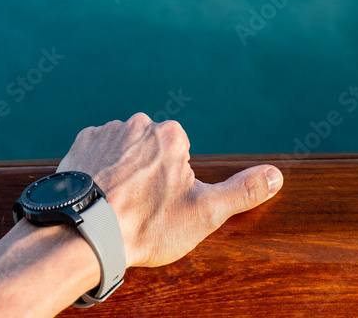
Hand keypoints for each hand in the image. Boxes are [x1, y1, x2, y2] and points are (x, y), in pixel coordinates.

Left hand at [58, 112, 282, 267]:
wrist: (86, 234)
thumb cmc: (147, 226)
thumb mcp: (204, 213)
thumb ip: (242, 191)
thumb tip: (277, 175)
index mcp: (170, 134)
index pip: (180, 153)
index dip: (174, 182)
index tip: (162, 203)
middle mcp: (139, 123)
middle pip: (151, 148)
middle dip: (148, 173)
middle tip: (139, 207)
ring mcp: (107, 131)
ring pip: (123, 150)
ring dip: (122, 170)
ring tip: (116, 204)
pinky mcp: (81, 143)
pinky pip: (96, 152)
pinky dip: (97, 169)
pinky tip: (97, 194)